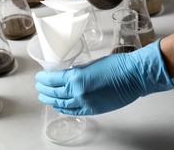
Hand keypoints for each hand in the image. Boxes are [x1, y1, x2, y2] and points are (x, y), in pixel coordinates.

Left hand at [35, 40, 173, 115]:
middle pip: (54, 92)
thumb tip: (70, 74)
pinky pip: (73, 111)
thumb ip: (78, 70)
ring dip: (51, 100)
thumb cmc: (117, 65)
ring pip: (61, 103)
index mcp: (76, 76)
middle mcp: (77, 91)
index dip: (43, 78)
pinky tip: (59, 106)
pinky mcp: (93, 110)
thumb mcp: (91, 63)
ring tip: (45, 97)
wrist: (134, 76)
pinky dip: (64, 109)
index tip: (40, 76)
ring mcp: (84, 102)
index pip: (52, 79)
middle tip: (39, 87)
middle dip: (44, 89)